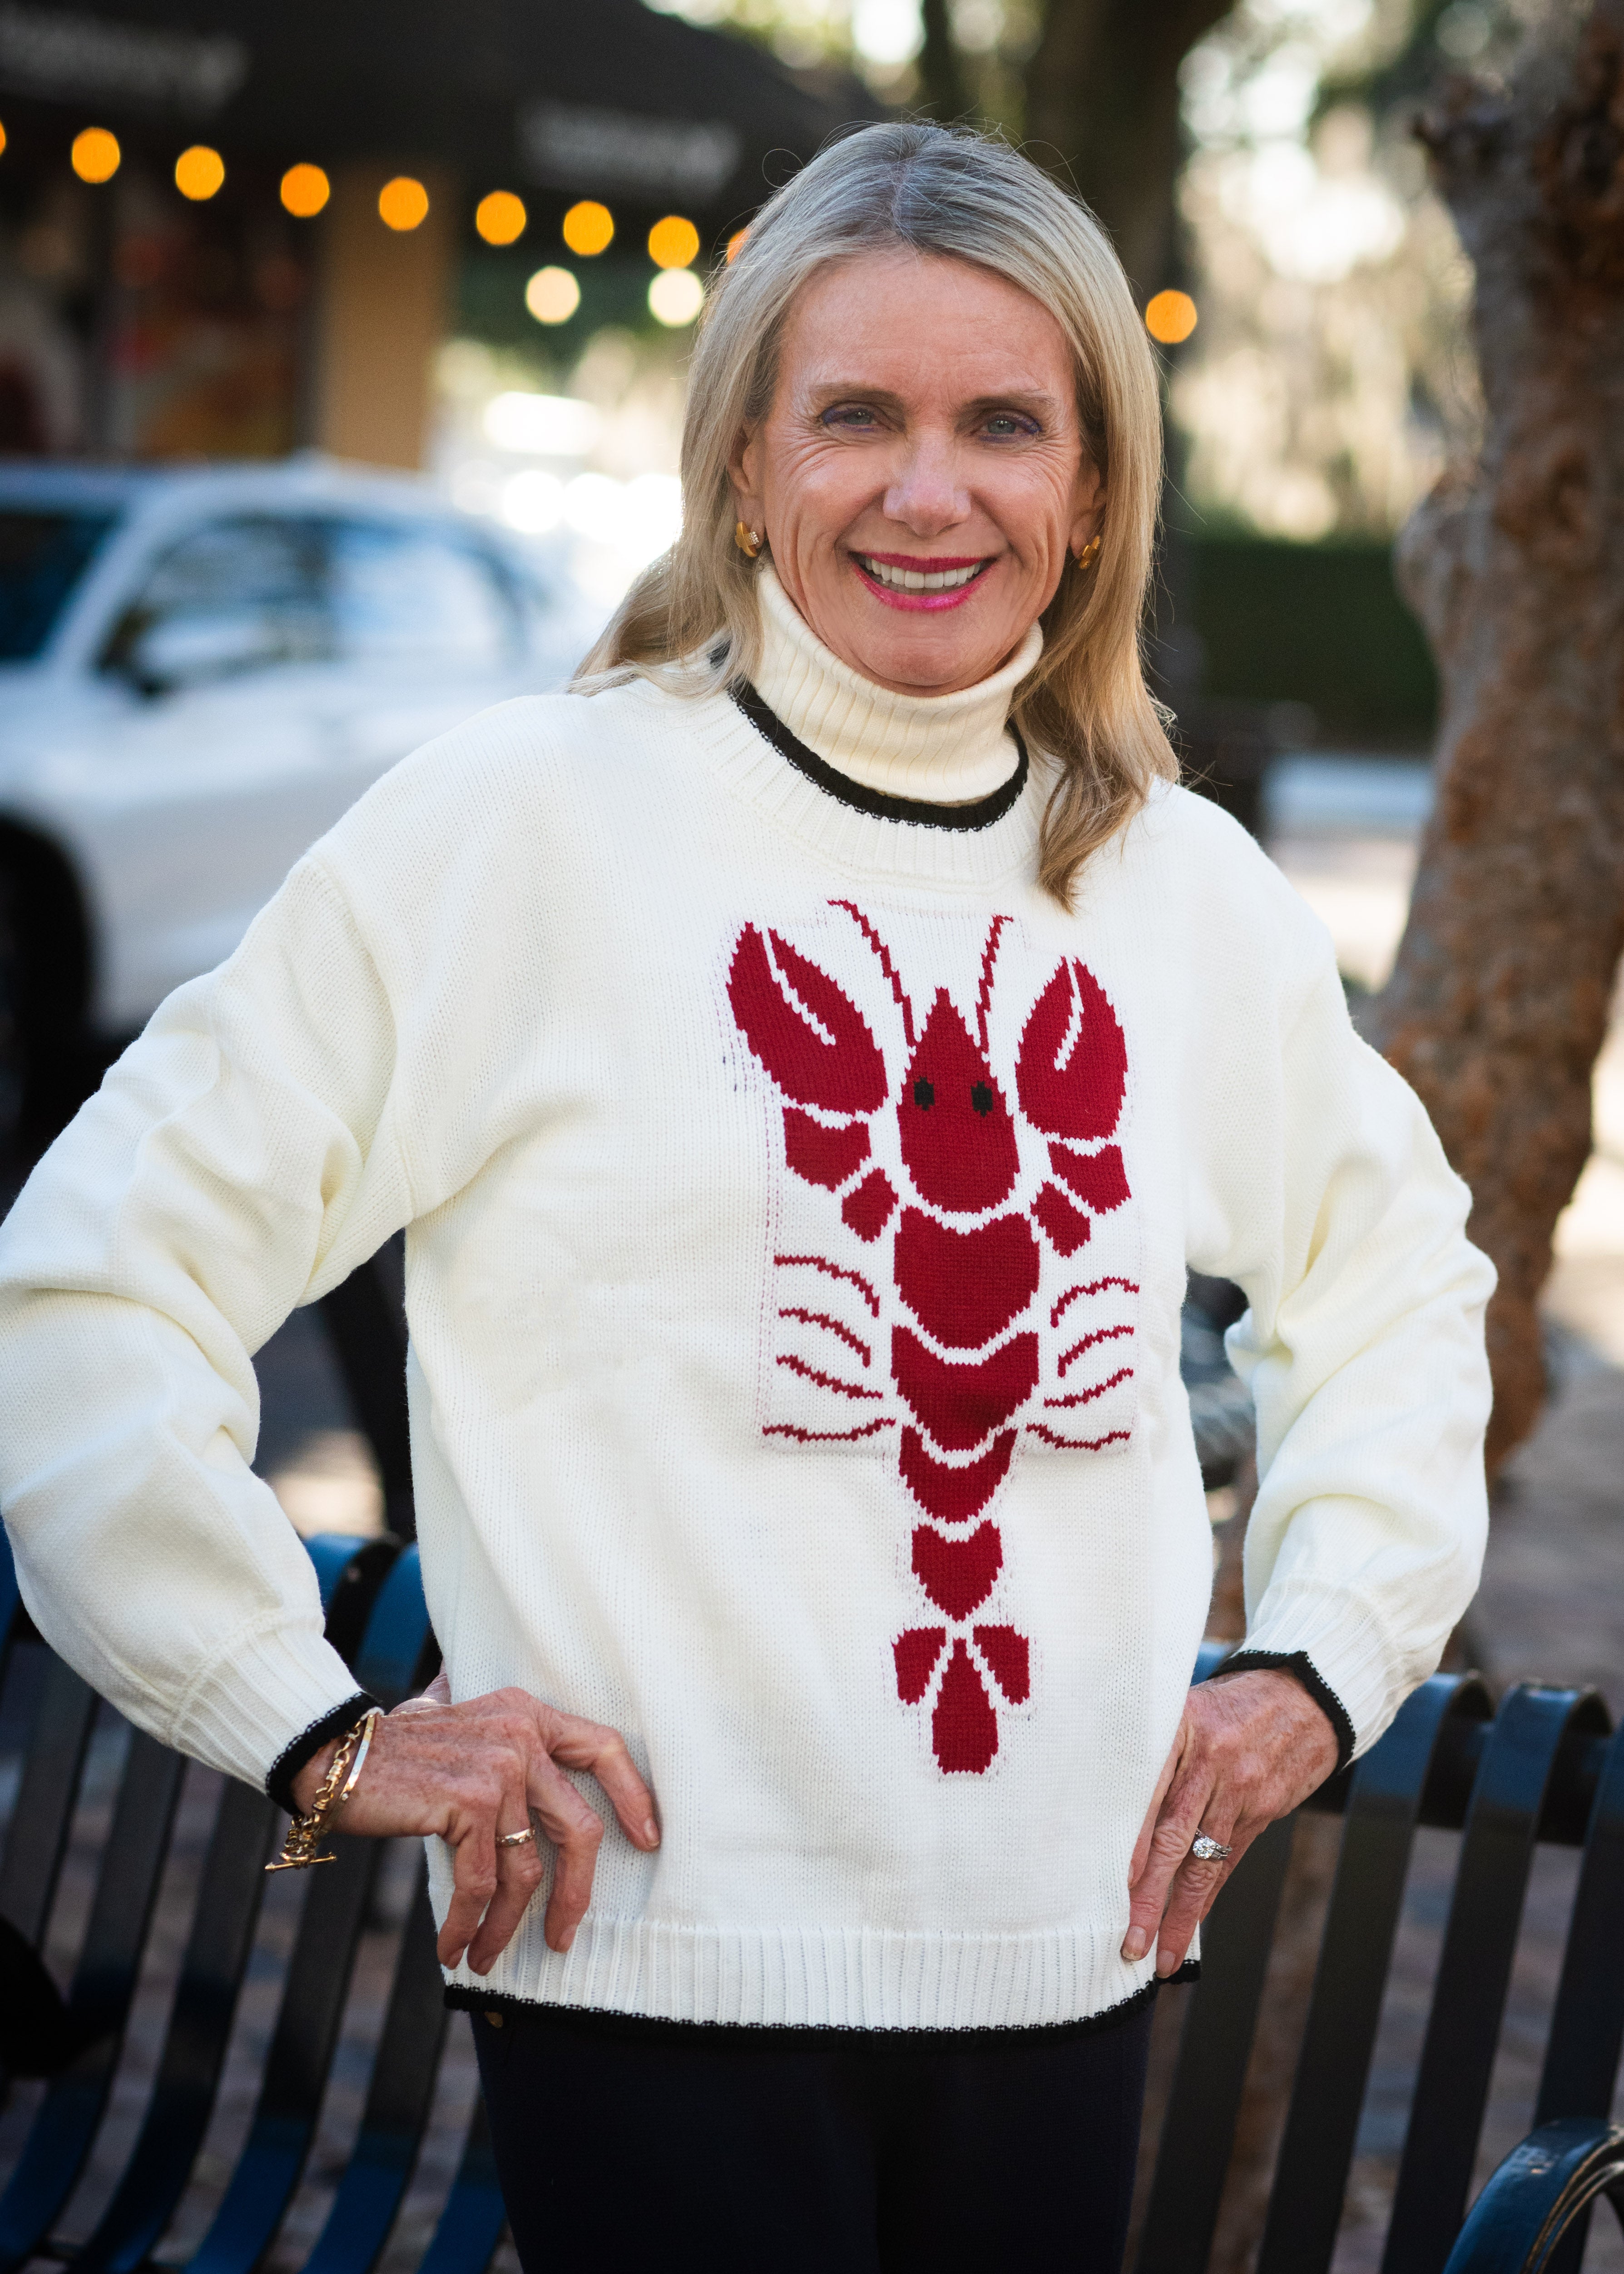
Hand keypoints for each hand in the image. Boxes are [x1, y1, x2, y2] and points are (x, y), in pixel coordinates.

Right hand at [291, 1674, 659, 1973]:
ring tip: (486, 1957)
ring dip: (507, 1925)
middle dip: (575, 1894)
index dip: (633, 1796)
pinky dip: (470, 1924)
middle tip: (562, 1938)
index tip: (648, 1840)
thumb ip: (500, 1746)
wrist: (335, 1755)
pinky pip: (483, 1882)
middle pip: (578, 1829)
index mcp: (528, 1714)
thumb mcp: (460, 1732)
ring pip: (526, 1869)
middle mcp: (521, 1733)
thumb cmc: (397, 1753)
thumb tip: (535, 1798)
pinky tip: (455, 1947)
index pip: (603, 1747)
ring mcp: (499, 1767)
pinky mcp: (470, 1801)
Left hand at [1123, 1669, 1338, 1977]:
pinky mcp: (1264, 1810)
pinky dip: (1206, 1898)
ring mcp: (1241, 1789)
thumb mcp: (1184, 1705)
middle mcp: (1211, 1761)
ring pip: (1203, 1861)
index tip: (1105, 1886)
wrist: (1304, 1694)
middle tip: (1129, 1940)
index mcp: (1180, 1728)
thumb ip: (1151, 1749)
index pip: (1147, 1793)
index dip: (1128, 1844)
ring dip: (1180, 1914)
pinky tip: (1189, 1926)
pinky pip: (1228, 1862)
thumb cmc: (1225, 1702)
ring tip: (1160, 1956)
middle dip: (1149, 1896)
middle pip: (1172, 1837)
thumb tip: (1101, 1804)